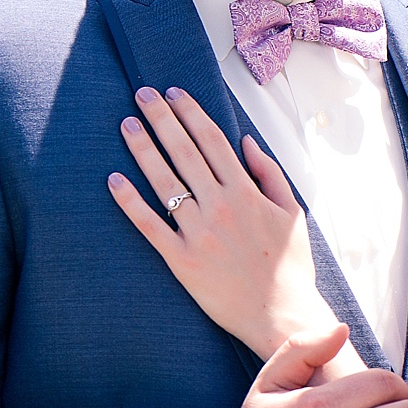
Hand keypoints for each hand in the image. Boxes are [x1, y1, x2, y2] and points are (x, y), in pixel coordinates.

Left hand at [108, 85, 325, 359]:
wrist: (280, 313)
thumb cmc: (290, 266)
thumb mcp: (293, 213)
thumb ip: (271, 175)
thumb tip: (248, 143)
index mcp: (248, 193)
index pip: (214, 142)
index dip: (192, 114)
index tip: (176, 93)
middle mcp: (220, 206)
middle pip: (185, 152)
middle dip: (162, 119)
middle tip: (143, 94)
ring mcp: (198, 232)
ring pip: (164, 181)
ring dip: (143, 149)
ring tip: (127, 124)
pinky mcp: (181, 258)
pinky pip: (150, 224)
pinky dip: (130, 201)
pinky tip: (114, 179)